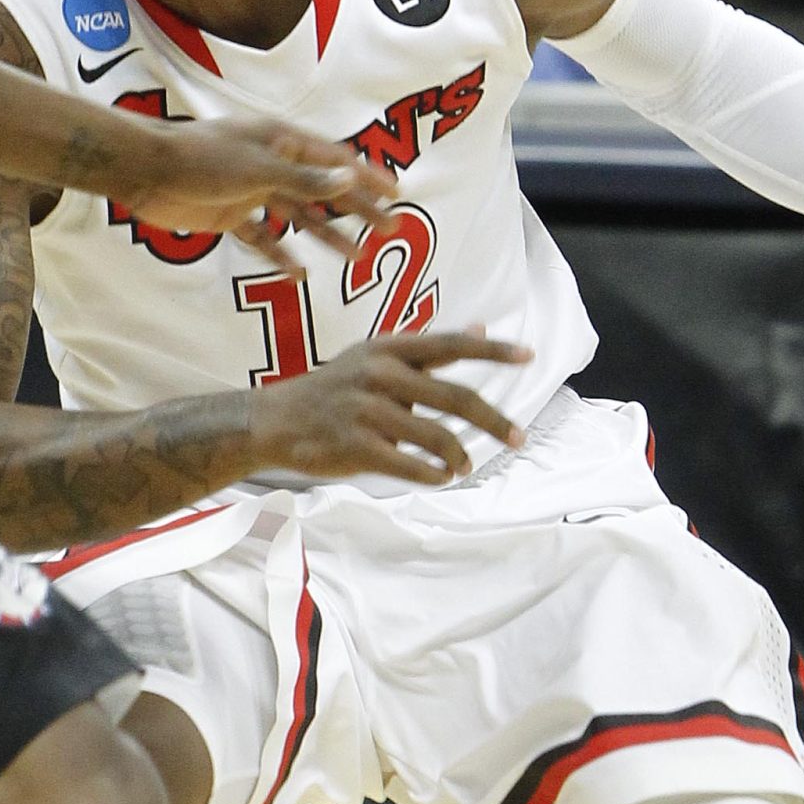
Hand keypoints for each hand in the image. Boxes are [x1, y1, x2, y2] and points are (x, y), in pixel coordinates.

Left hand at [111, 115, 395, 261]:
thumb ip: (304, 180)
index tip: (396, 193)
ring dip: (327, 236)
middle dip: (357, 210)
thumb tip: (349, 178)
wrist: (146, 171)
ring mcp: (251, 191)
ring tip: (356, 257)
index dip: (368, 176)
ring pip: (298, 216)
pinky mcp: (230, 215)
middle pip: (323, 190)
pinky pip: (263, 237)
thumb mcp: (259, 170)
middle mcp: (271, 164)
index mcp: (282, 142)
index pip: (336, 160)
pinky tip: (299, 273)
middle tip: (388, 231)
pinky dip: (281, 254)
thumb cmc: (201, 159)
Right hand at [249, 331, 532, 485]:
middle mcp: (380, 374)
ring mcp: (366, 410)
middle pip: (455, 396)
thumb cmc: (333, 389)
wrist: (273, 420)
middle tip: (518, 437)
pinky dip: (433, 474)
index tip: (529, 356)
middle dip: (494, 421)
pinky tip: (441, 476)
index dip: (493, 349)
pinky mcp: (355, 446)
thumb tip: (481, 327)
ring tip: (464, 466)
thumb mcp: (376, 355)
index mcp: (388, 348)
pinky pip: (409, 465)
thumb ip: (429, 347)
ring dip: (460, 455)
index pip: (451, 344)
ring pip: (437, 436)